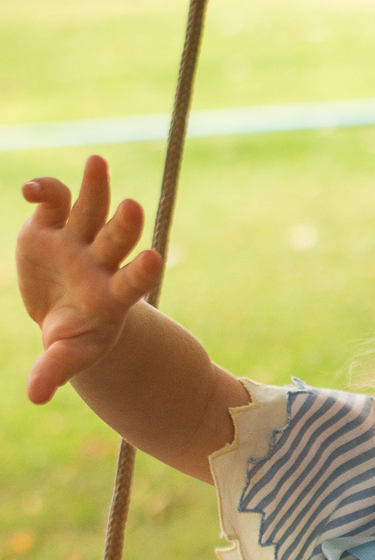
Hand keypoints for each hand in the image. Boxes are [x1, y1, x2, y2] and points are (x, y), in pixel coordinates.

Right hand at [19, 156, 161, 403]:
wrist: (65, 314)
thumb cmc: (75, 339)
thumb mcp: (67, 356)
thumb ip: (54, 370)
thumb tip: (35, 397)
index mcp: (112, 296)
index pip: (132, 282)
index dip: (142, 272)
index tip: (156, 260)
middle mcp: (100, 262)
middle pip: (117, 239)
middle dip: (124, 224)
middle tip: (133, 207)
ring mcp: (77, 241)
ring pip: (91, 209)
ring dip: (95, 187)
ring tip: (98, 162)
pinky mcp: (51, 226)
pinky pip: (53, 202)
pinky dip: (45, 191)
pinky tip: (32, 190)